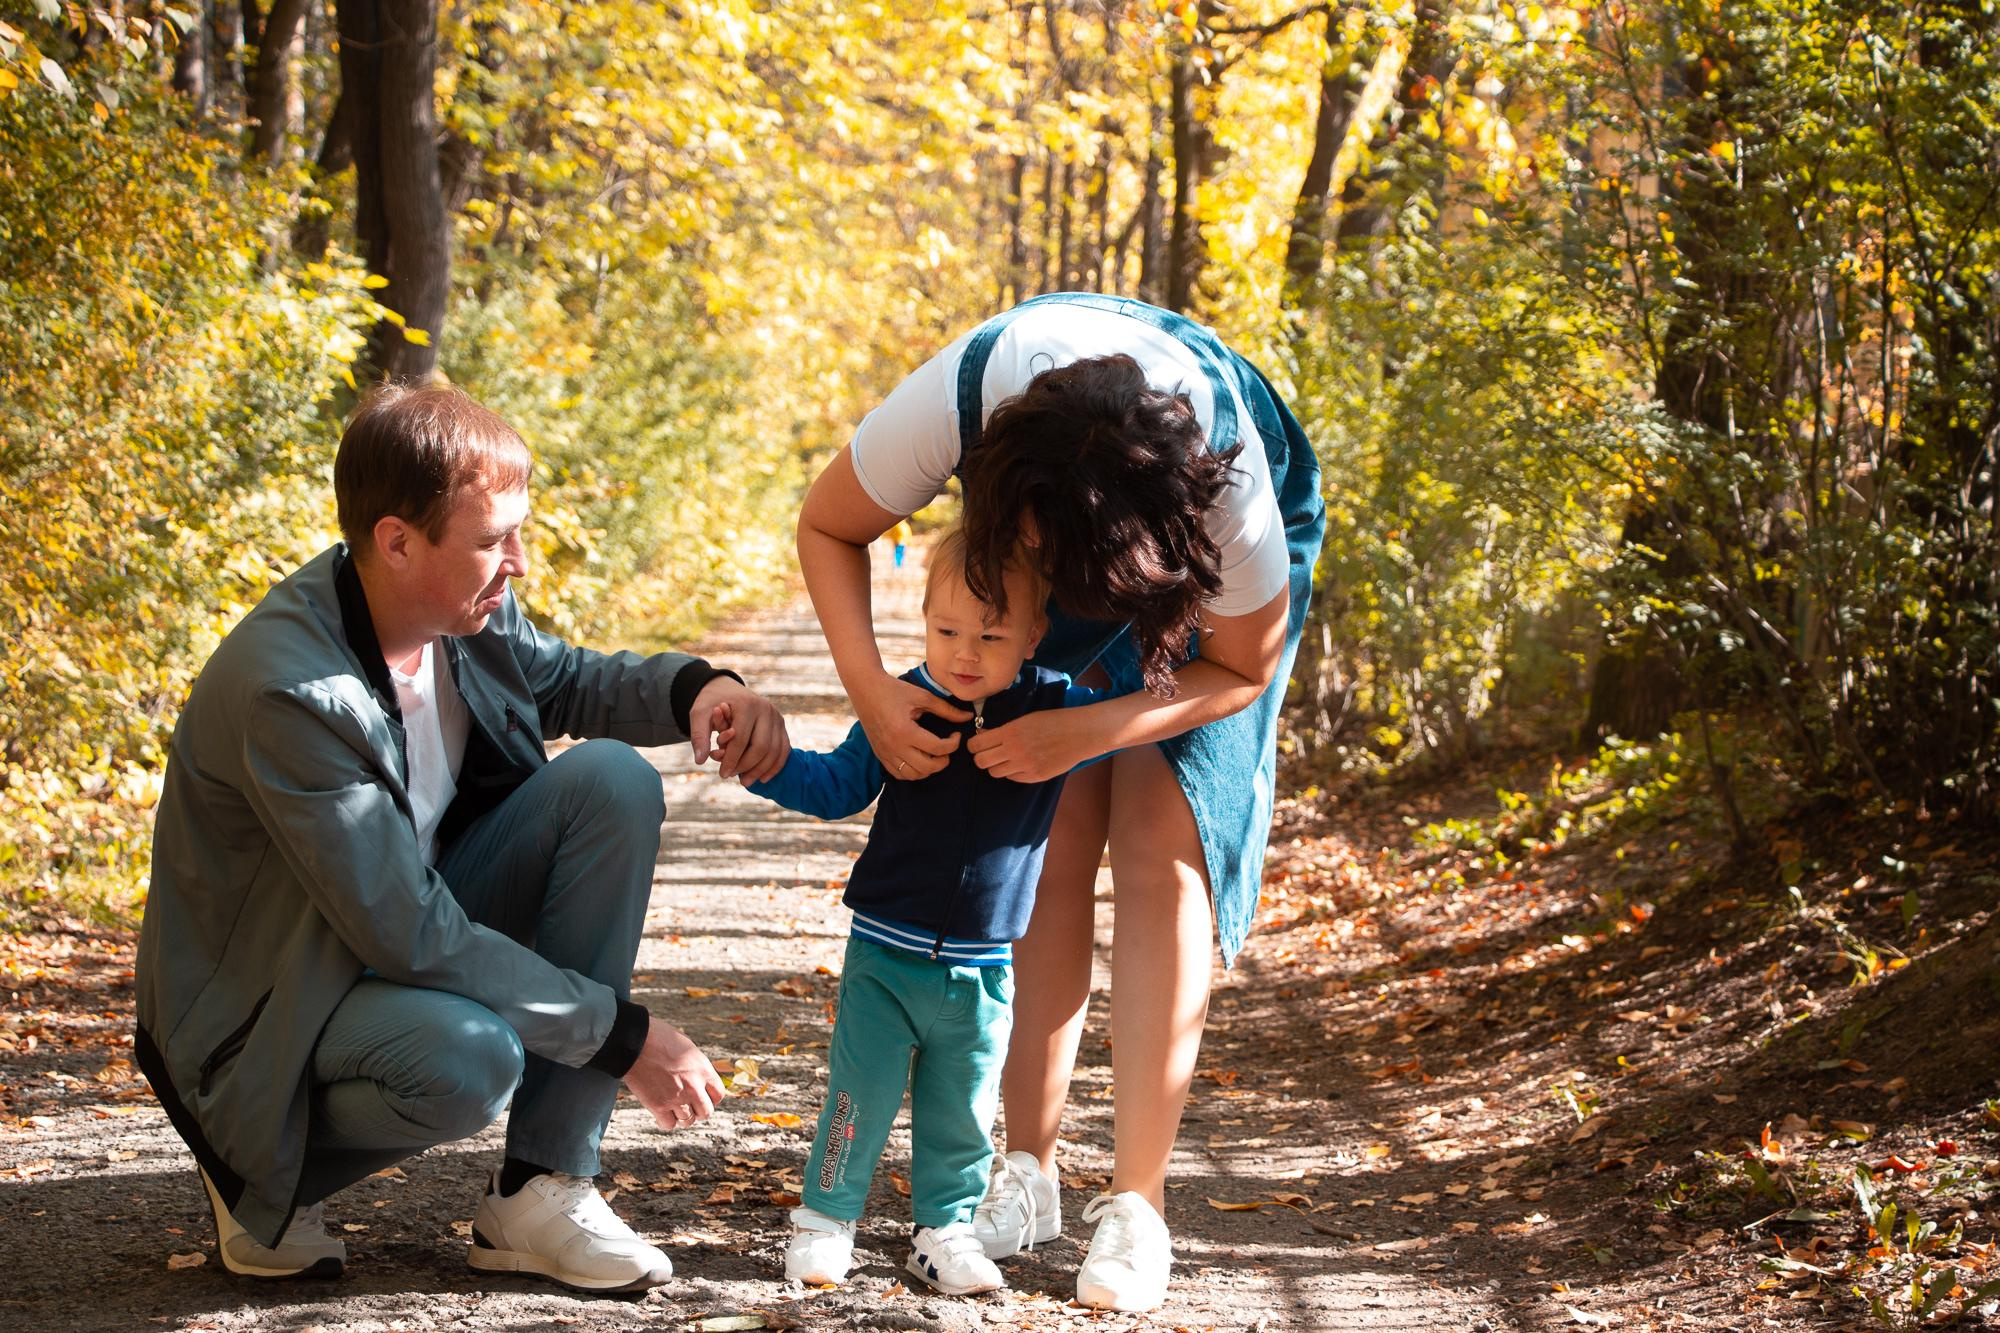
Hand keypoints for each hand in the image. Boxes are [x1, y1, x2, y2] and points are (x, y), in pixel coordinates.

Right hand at [623, 1017, 725, 1131]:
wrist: (634, 1042)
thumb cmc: (659, 1038)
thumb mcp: (687, 1047)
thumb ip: (696, 1066)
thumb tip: (699, 1079)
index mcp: (703, 1069)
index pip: (718, 1095)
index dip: (710, 1098)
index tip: (702, 1097)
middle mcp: (693, 1086)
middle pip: (706, 1112)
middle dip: (698, 1110)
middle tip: (688, 1105)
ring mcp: (676, 1097)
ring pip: (687, 1121)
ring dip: (682, 1116)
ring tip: (673, 1108)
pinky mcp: (658, 1106)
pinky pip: (668, 1125)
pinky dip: (666, 1121)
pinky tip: (661, 1113)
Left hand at [689, 677, 790, 783]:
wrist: (726, 688)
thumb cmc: (711, 703)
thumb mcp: (699, 714)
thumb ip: (698, 735)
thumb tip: (700, 760)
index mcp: (746, 704)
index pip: (741, 739)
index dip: (732, 759)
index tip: (722, 774)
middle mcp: (766, 708)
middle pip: (761, 746)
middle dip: (747, 766)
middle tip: (734, 778)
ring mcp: (776, 716)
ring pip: (775, 750)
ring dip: (761, 770)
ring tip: (746, 782)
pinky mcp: (781, 724)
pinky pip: (783, 749)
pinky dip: (775, 765)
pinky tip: (763, 778)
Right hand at [854, 670, 969, 779]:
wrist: (866, 689)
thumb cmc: (895, 690)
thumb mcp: (923, 697)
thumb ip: (947, 710)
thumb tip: (968, 717)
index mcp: (905, 731)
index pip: (937, 749)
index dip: (954, 744)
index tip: (956, 735)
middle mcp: (894, 746)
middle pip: (927, 767)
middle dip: (944, 761)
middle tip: (947, 748)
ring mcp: (885, 753)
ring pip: (913, 775)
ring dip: (928, 769)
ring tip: (934, 755)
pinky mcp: (880, 755)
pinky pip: (899, 774)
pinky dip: (912, 771)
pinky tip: (919, 758)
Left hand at [966, 707, 1095, 783]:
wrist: (1080, 733)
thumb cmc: (1053, 721)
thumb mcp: (1025, 719)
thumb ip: (1003, 730)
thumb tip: (982, 735)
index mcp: (1010, 732)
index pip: (977, 745)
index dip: (973, 745)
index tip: (976, 745)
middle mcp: (1015, 751)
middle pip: (981, 762)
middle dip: (981, 757)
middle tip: (988, 753)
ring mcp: (1025, 766)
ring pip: (995, 772)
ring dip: (997, 765)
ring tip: (1006, 758)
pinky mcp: (1035, 777)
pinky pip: (1013, 778)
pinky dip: (1013, 772)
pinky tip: (1021, 762)